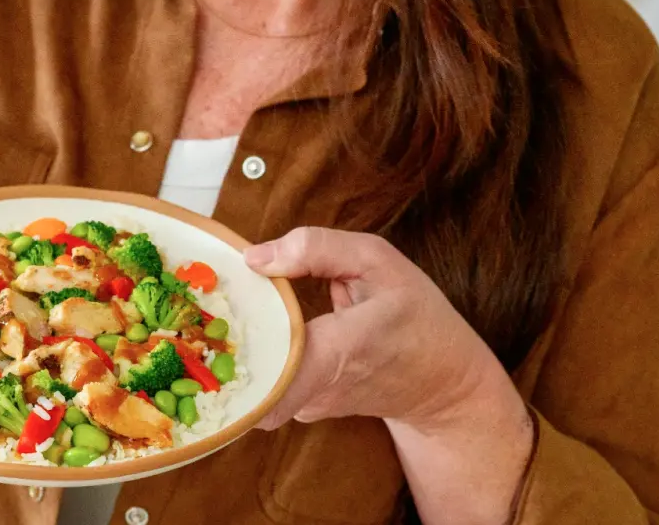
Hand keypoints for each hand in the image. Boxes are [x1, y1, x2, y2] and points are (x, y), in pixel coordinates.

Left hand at [243, 227, 520, 433]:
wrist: (444, 383)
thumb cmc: (417, 317)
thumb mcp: (380, 261)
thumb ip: (316, 248)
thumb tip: (255, 257)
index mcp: (340, 348)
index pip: (273, 376)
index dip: (235, 355)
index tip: (217, 321)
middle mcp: (318, 388)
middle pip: (246, 377)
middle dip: (222, 346)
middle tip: (213, 309)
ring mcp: (310, 406)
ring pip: (254, 380)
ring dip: (243, 349)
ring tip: (244, 314)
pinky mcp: (306, 410)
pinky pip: (270, 383)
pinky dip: (264, 358)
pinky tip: (275, 334)